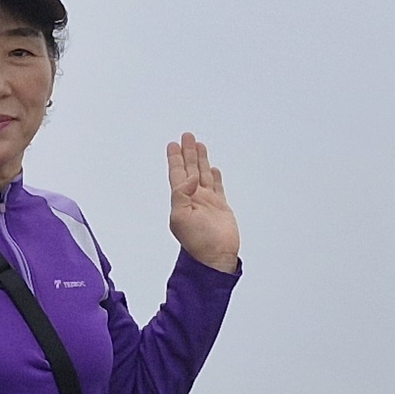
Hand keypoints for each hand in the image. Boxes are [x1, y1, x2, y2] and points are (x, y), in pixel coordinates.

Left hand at [167, 134, 240, 270]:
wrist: (215, 257)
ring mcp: (207, 202)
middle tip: (186, 136)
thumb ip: (181, 194)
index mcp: (182, 199)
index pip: (178, 173)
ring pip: (203, 174)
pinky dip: (214, 177)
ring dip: (201, 160)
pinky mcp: (221, 207)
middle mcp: (194, 198)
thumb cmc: (197, 242)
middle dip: (188, 153)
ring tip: (199, 145)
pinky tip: (212, 169)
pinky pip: (217, 187)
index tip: (173, 144)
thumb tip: (191, 178)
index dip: (175, 158)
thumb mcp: (180, 217)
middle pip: (190, 168)